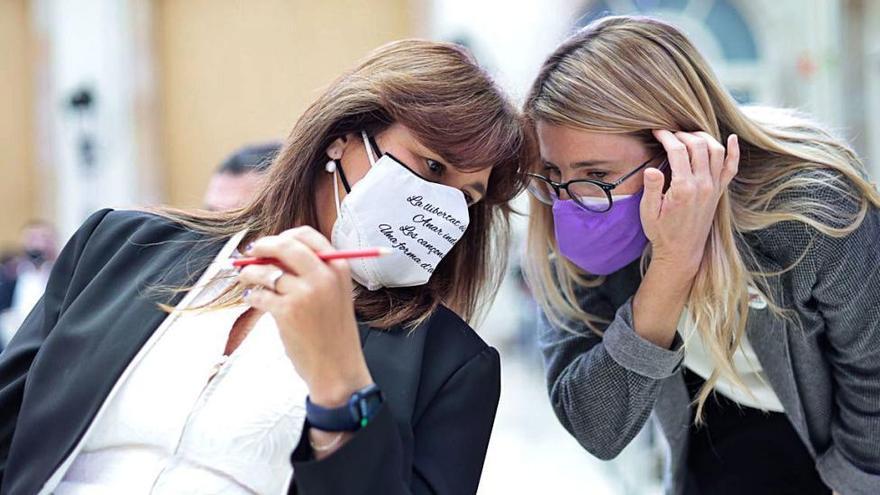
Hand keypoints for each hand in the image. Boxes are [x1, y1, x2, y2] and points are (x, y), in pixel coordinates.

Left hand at [237, 226, 373, 407]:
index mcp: (338, 268)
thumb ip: (315, 271)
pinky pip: (260, 294)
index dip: (284, 236)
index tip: (272, 243)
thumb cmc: (334, 334)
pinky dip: (252, 296)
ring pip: (266, 270)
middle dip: (262, 246)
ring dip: (250, 272)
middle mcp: (323, 276)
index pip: (307, 235)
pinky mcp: (287, 311)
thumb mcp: (336, 294)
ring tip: (246, 278)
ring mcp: (304, 293)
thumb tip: (276, 252)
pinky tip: (253, 300)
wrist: (337, 368)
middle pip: (284, 246)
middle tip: (250, 253)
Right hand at [641, 129, 738, 276]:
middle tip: (670, 134)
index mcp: (684, 188)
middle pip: (698, 146)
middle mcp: (703, 185)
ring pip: (716, 151)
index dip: (666, 137)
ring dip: (703, 137)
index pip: (677, 151)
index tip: (657, 131)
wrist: (682, 251)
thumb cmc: (662, 232)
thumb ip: (652, 189)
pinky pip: (731, 167)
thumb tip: (651, 169)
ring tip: (689, 135)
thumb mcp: (649, 213)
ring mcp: (714, 188)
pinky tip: (731, 138)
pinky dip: (733, 151)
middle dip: (682, 134)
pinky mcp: (719, 192)